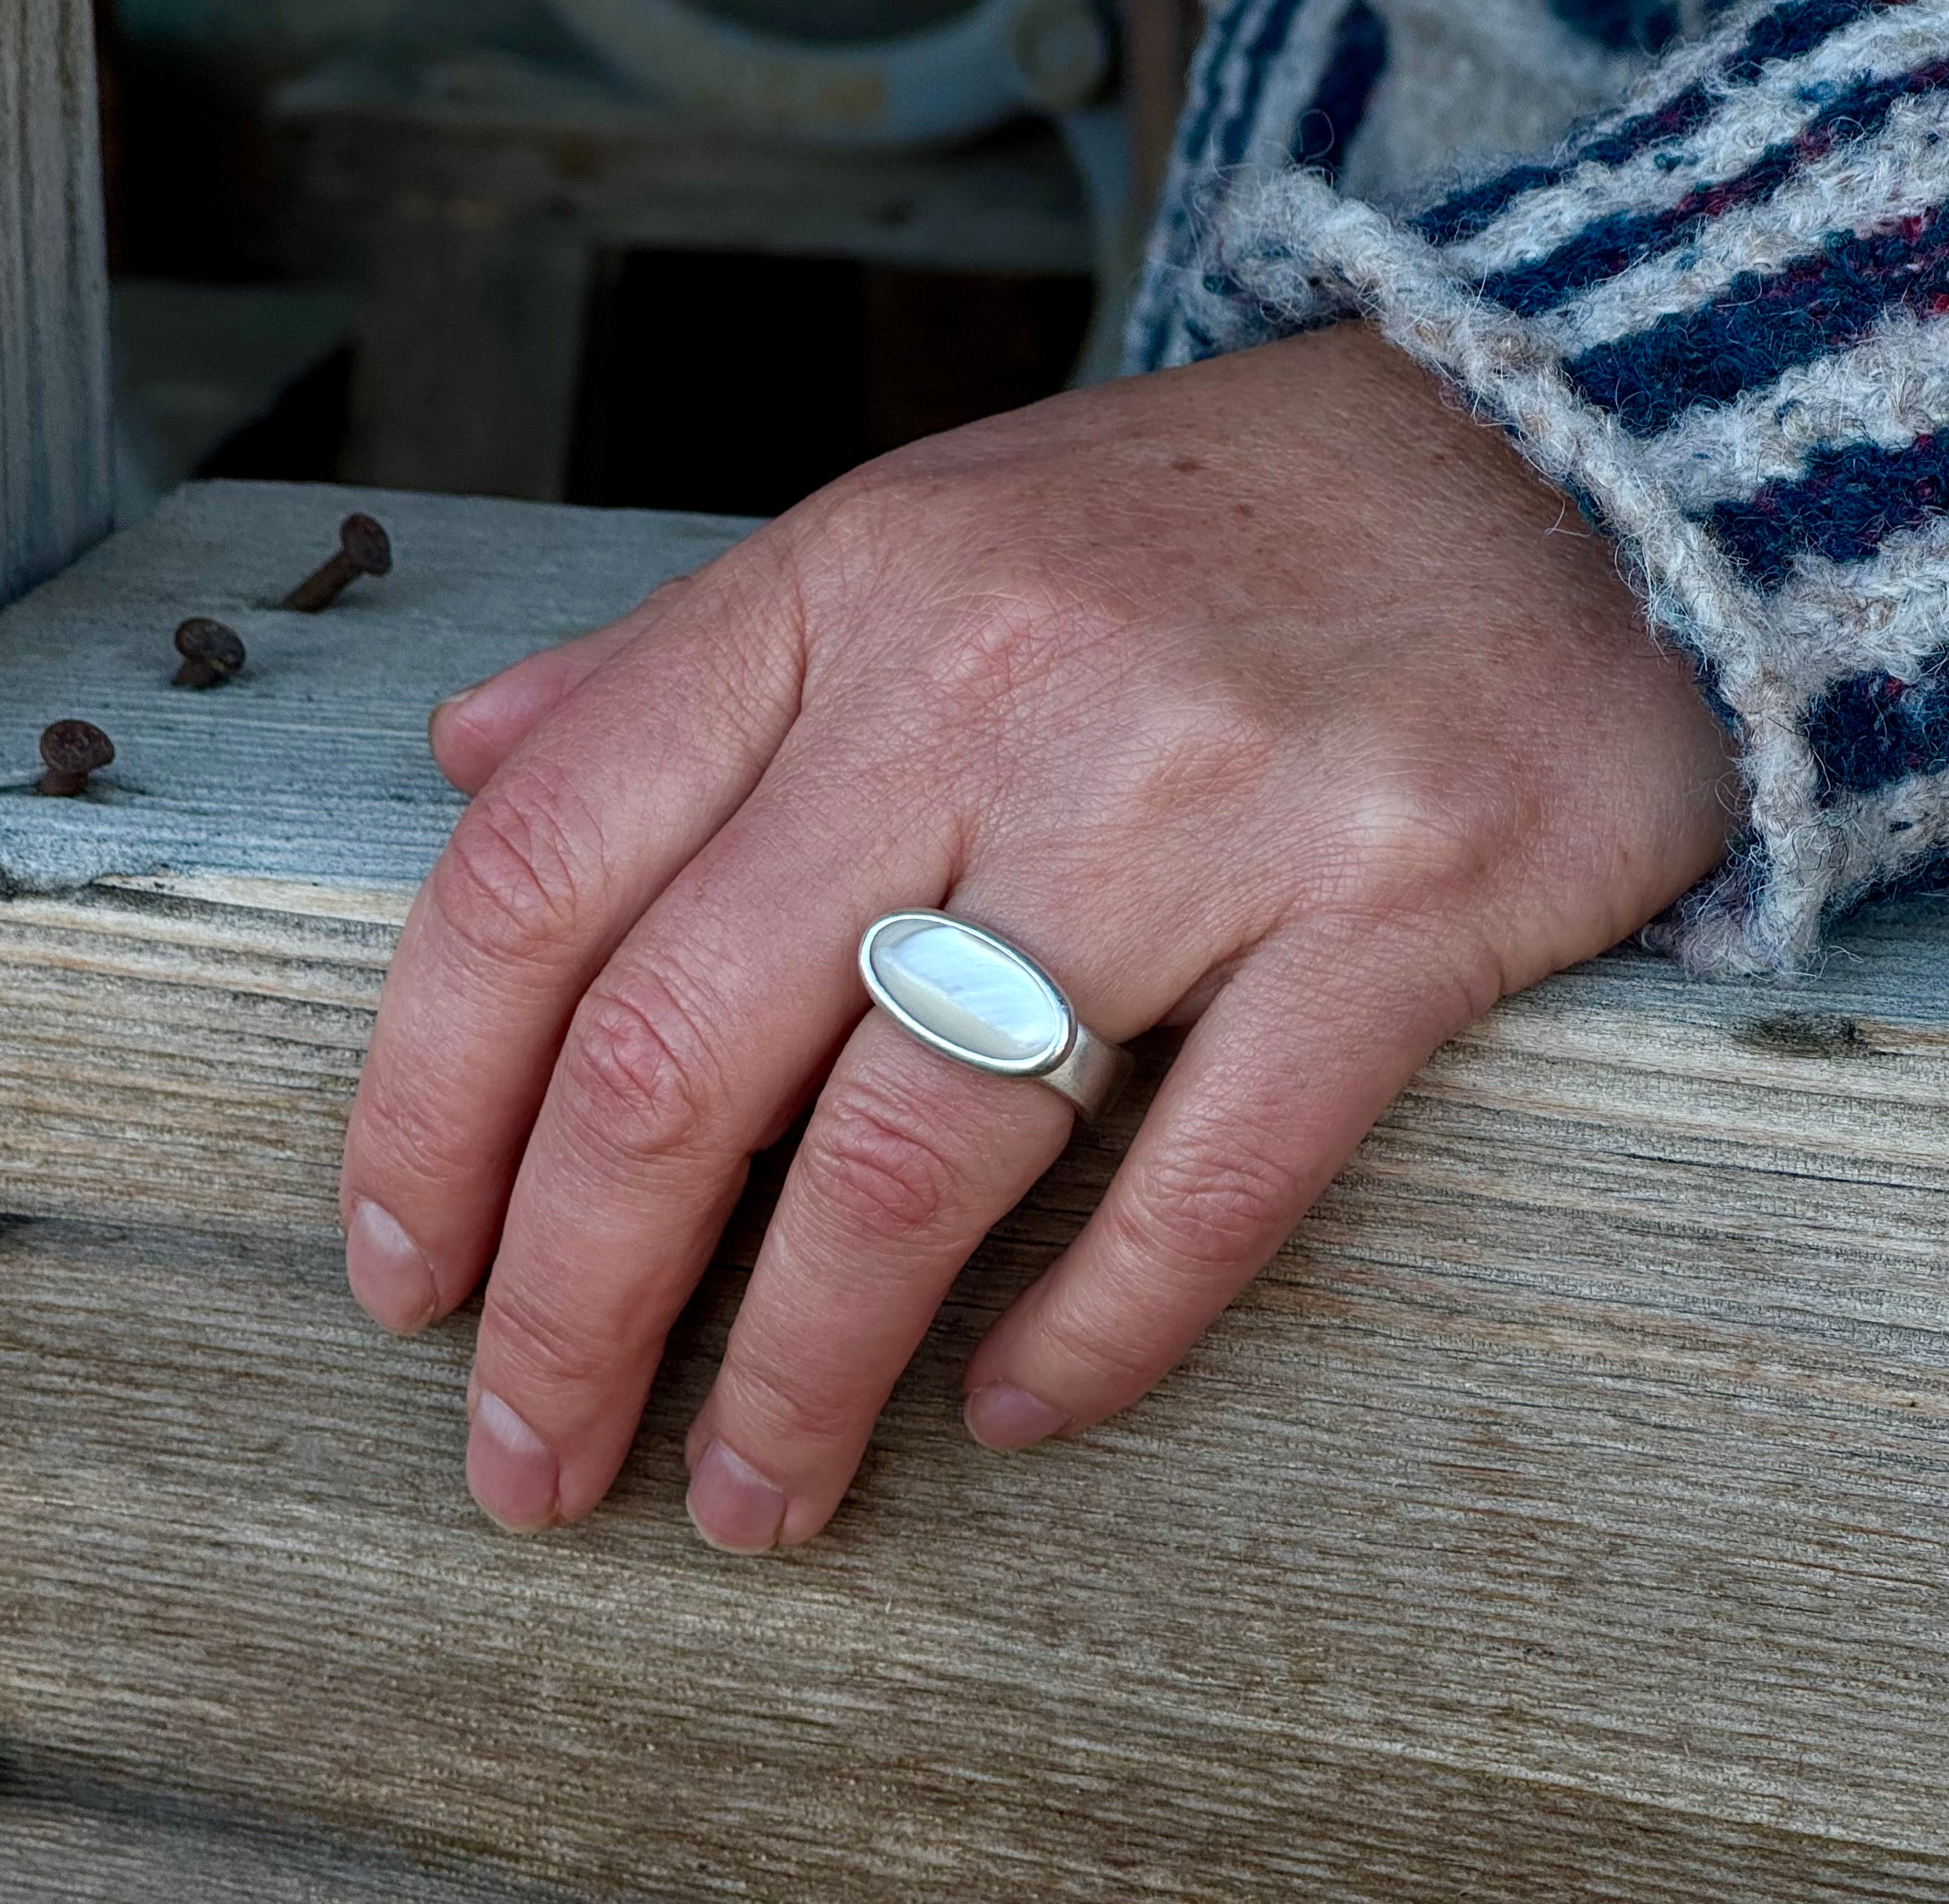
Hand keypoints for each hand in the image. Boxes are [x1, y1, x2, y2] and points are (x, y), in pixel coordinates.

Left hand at [339, 323, 1733, 1550]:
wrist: (1546, 456)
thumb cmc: (1197, 523)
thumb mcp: (908, 533)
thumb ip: (682, 659)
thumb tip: (463, 763)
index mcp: (842, 589)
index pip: (538, 872)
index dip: (427, 1108)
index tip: (405, 1277)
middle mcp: (989, 684)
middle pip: (685, 1050)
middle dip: (569, 1303)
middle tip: (529, 1458)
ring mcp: (1198, 797)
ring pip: (922, 1153)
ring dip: (800, 1371)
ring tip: (746, 1496)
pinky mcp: (1400, 903)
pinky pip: (1210, 1177)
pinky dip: (1093, 1332)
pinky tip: (1010, 1413)